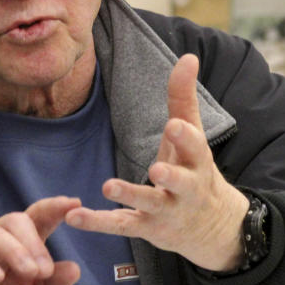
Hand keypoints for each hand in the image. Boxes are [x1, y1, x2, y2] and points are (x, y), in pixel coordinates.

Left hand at [66, 53, 248, 272]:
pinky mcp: (145, 227)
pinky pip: (120, 225)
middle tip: (156, 169)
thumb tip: (188, 56)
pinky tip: (74, 217)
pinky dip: (97, 222)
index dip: (185, 136)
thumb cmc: (193, 169)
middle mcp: (185, 188)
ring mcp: (165, 210)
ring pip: (148, 204)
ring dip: (129, 195)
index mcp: (197, 161)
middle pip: (179, 181)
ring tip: (108, 186)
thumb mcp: (191, 135)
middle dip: (170, 175)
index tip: (174, 125)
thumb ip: (183, 97)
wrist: (210, 226)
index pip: (195, 146)